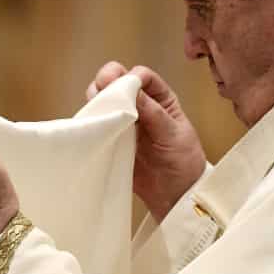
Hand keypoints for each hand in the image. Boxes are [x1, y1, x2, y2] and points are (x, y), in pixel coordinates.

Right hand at [86, 62, 205, 221]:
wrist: (174, 196)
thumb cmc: (183, 163)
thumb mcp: (174, 135)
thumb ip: (154, 113)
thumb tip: (133, 90)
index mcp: (160, 99)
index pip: (142, 77)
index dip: (131, 77)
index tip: (125, 88)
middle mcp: (140, 106)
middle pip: (117, 81)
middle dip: (107, 82)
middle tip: (102, 93)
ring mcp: (123, 122)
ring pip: (102, 99)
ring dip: (96, 100)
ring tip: (97, 111)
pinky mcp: (111, 138)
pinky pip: (96, 123)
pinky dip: (90, 120)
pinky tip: (91, 125)